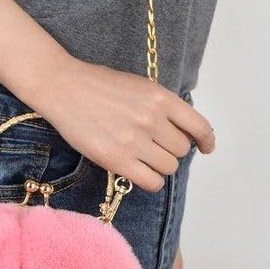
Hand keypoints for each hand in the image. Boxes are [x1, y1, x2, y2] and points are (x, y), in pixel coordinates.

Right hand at [37, 57, 215, 192]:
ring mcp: (134, 141)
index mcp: (160, 98)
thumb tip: (184, 134)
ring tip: (142, 157)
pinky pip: (152, 182)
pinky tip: (140, 172)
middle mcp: (151, 119)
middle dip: (171, 150)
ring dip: (160, 165)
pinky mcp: (117, 160)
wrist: (64, 88)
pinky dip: (150, 180)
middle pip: (182, 150)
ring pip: (169, 167)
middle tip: (154, 146)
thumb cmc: (99, 86)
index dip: (206, 140)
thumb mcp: (140, 87)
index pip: (199, 126)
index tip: (206, 147)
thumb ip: (163, 107)